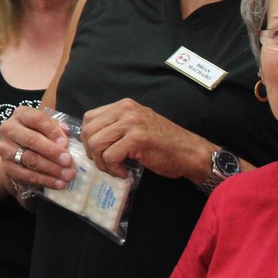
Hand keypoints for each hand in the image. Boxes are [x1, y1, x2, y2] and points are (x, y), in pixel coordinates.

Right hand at [0, 106, 76, 199]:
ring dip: (51, 169)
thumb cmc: (39, 134)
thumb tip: (65, 136)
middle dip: (52, 152)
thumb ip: (57, 128)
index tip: (66, 143)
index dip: (52, 131)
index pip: (37, 119)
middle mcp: (9, 129)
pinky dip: (45, 180)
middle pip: (31, 140)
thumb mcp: (48, 126)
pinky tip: (59, 184)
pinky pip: (27, 176)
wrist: (20, 150)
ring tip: (68, 175)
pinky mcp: (7, 167)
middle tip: (68, 161)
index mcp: (21, 114)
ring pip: (29, 159)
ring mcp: (5, 149)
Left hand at [82, 98, 208, 178]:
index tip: (98, 152)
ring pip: (96, 144)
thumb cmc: (163, 143)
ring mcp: (131, 123)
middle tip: (105, 164)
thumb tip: (89, 138)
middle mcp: (126, 110)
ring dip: (102, 163)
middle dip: (92, 153)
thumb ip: (116, 126)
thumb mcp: (137, 126)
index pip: (89, 118)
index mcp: (124, 105)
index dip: (87, 138)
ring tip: (115, 169)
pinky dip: (113, 169)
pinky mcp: (137, 139)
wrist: (189, 152)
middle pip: (89, 131)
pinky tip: (124, 172)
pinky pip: (110, 156)